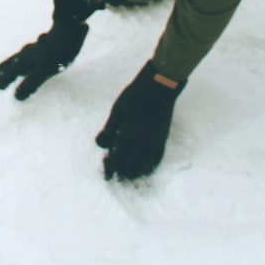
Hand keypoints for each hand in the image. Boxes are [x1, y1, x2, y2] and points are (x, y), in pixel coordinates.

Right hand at [0, 20, 87, 100]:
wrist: (71, 29)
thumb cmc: (58, 51)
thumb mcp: (44, 70)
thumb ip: (30, 83)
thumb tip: (15, 97)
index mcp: (22, 59)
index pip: (4, 74)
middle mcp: (24, 54)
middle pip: (5, 66)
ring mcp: (33, 51)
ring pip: (15, 63)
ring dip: (9, 74)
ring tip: (10, 83)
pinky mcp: (42, 49)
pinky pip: (27, 62)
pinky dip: (22, 70)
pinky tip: (30, 73)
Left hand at [95, 61, 184, 180]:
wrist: (159, 87)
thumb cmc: (135, 95)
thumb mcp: (117, 109)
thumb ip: (110, 128)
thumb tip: (101, 144)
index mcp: (128, 133)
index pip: (117, 158)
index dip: (111, 168)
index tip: (106, 175)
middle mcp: (142, 141)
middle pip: (129, 165)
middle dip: (120, 173)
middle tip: (113, 177)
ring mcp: (154, 142)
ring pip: (144, 166)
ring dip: (134, 173)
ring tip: (127, 177)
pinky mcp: (162, 140)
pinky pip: (156, 160)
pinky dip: (149, 168)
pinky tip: (143, 170)